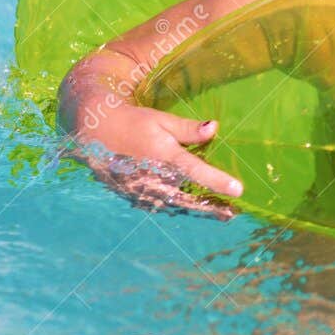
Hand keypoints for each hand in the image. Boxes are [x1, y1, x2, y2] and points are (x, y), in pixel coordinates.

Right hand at [62, 90, 242, 218]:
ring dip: (195, 211)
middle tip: (230, 214)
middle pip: (187, 198)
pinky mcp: (133, 196)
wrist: (96, 131)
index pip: (195, 170)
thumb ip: (187, 129)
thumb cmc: (133, 121)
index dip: (217, 181)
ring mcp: (141, 190)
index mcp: (162, 155)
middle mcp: (153, 176)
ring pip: (173, 205)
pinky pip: (158, 205)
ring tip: (218, 214)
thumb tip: (214, 128)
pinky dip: (175, 208)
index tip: (238, 190)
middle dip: (210, 207)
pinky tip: (191, 208)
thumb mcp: (160, 119)